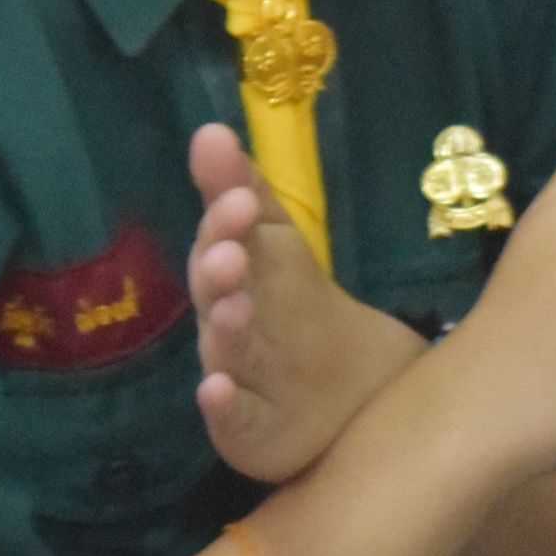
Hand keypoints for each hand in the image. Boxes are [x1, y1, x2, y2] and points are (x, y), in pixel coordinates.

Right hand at [185, 122, 427, 482]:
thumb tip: (210, 129)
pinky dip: (220, 405)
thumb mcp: (276, 242)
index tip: (241, 201)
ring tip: (232, 308)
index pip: (224, 242)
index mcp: (236, 274)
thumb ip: (243, 189)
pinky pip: (230, 417)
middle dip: (220, 273)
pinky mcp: (246, 427)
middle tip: (232, 254)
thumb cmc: (294, 305)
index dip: (228, 224)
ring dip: (223, 330)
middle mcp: (227, 323)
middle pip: (217, 297)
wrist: (345, 390)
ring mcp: (236, 375)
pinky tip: (214, 390)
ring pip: (224, 352)